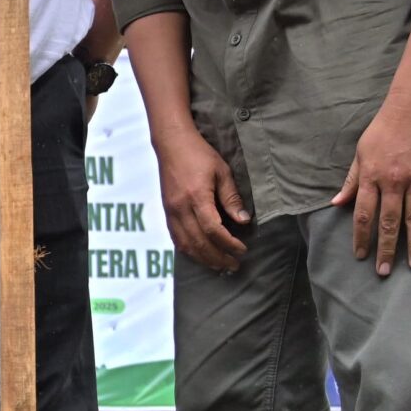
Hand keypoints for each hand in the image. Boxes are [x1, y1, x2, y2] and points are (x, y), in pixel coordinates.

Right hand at [153, 127, 248, 272]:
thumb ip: (232, 198)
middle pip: (199, 242)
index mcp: (196, 196)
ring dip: (203, 259)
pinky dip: (189, 251)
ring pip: (186, 245)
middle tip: (234, 265)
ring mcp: (171, 212)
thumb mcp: (222, 172)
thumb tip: (243, 220)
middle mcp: (180, 208)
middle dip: (218, 257)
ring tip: (219, 265)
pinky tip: (200, 255)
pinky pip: (177, 239)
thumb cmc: (199, 154)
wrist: (172, 144)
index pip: (213, 229)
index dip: (228, 243)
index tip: (242, 249)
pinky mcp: (167, 213)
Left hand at [334, 90, 410, 276]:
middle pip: (389, 221)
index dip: (361, 237)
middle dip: (386, 248)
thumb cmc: (384, 126)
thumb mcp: (361, 151)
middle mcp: (394, 180)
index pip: (364, 214)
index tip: (360, 256)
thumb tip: (336, 203)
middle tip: (384, 272)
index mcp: (372, 177)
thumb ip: (352, 180)